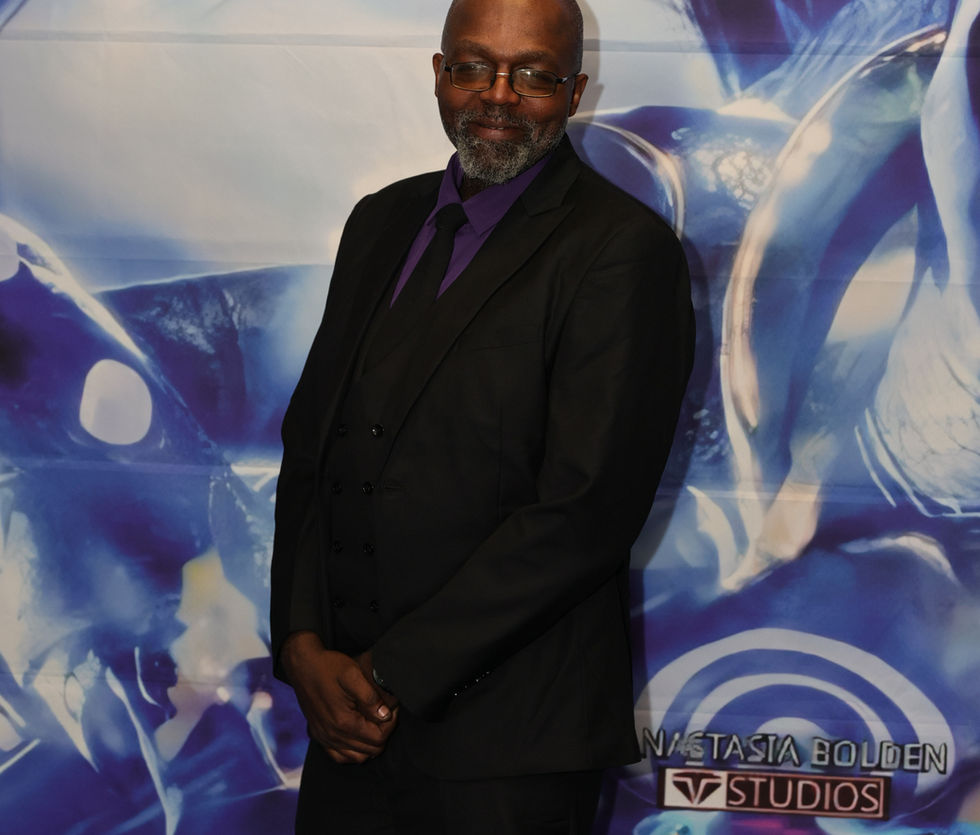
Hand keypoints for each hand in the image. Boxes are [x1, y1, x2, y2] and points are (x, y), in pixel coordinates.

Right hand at [281, 632, 396, 763]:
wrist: (303, 664)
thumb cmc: (328, 667)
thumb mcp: (353, 674)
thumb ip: (371, 697)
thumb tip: (386, 715)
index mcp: (344, 722)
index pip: (378, 738)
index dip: (390, 725)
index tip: (391, 709)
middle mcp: (333, 735)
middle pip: (370, 750)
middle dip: (382, 733)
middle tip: (384, 713)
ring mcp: (324, 737)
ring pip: (357, 757)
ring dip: (370, 744)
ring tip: (374, 723)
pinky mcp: (318, 735)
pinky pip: (339, 756)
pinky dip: (352, 751)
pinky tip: (358, 736)